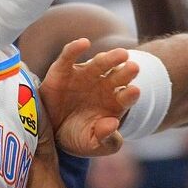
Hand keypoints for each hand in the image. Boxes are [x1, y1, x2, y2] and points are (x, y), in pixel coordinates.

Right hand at [38, 38, 139, 157]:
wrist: (52, 133)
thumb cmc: (78, 137)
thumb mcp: (92, 144)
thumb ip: (105, 138)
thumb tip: (113, 123)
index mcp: (115, 102)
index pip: (127, 96)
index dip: (130, 94)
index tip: (135, 92)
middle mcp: (103, 85)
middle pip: (118, 75)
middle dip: (127, 72)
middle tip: (134, 67)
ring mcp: (85, 76)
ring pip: (99, 63)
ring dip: (110, 58)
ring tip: (121, 55)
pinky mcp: (64, 70)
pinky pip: (68, 57)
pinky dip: (75, 48)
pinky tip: (83, 43)